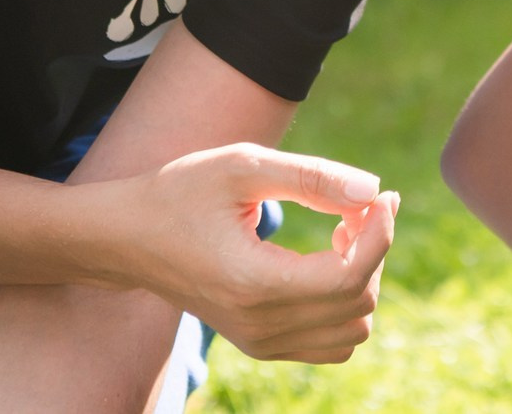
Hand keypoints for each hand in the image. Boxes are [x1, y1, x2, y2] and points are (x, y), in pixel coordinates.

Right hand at [96, 143, 398, 364]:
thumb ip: (312, 177)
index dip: (381, 233)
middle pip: (358, 302)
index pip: (349, 277)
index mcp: (254, 283)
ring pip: (353, 329)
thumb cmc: (180, 192)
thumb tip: (373, 191)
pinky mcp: (261, 345)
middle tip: (352, 205)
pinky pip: (332, 343)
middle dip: (373, 249)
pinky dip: (345, 304)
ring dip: (362, 278)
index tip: (384, 195)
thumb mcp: (242, 166)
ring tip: (338, 234)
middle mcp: (259, 326)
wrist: (127, 238)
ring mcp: (260, 343)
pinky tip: (324, 261)